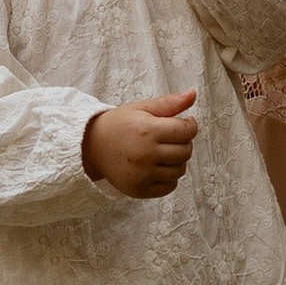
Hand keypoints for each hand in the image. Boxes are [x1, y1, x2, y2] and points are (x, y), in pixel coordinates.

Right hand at [82, 91, 197, 199]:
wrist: (91, 146)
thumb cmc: (119, 124)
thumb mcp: (142, 108)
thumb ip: (169, 103)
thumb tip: (193, 94)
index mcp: (148, 131)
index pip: (187, 131)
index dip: (190, 125)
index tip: (184, 123)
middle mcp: (146, 154)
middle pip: (186, 151)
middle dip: (184, 142)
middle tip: (171, 137)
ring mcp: (143, 175)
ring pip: (180, 170)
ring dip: (177, 160)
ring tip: (163, 152)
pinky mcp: (139, 190)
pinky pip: (170, 187)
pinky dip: (169, 178)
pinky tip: (157, 167)